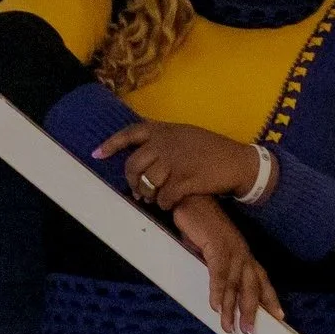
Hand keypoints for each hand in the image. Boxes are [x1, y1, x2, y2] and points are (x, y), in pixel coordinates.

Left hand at [93, 119, 261, 207]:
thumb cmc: (210, 148)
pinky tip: (168, 203)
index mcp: (162, 130)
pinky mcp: (185, 181)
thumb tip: (144, 151)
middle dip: (132, 180)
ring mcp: (174, 162)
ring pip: (147, 182)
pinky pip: (164, 197)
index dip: (111, 144)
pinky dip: (163, 203)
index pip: (129, 134)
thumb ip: (163, 139)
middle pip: (134, 164)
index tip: (97, 154)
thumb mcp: (183, 134)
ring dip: (147, 195)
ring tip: (151, 199)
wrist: (237, 161)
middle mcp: (165, 144)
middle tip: (137, 191)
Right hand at [171, 198, 283, 333]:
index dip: (269, 297)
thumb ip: (213, 266)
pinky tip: (216, 305)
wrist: (191, 198)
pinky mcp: (217, 246)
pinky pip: (219, 274)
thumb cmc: (199, 222)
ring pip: (235, 285)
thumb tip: (213, 285)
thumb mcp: (209, 248)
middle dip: (251, 310)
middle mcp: (241, 252)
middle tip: (250, 331)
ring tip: (229, 327)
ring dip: (232, 308)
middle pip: (252, 286)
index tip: (279, 316)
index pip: (261, 278)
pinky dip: (218, 291)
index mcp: (242, 252)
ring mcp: (231, 249)